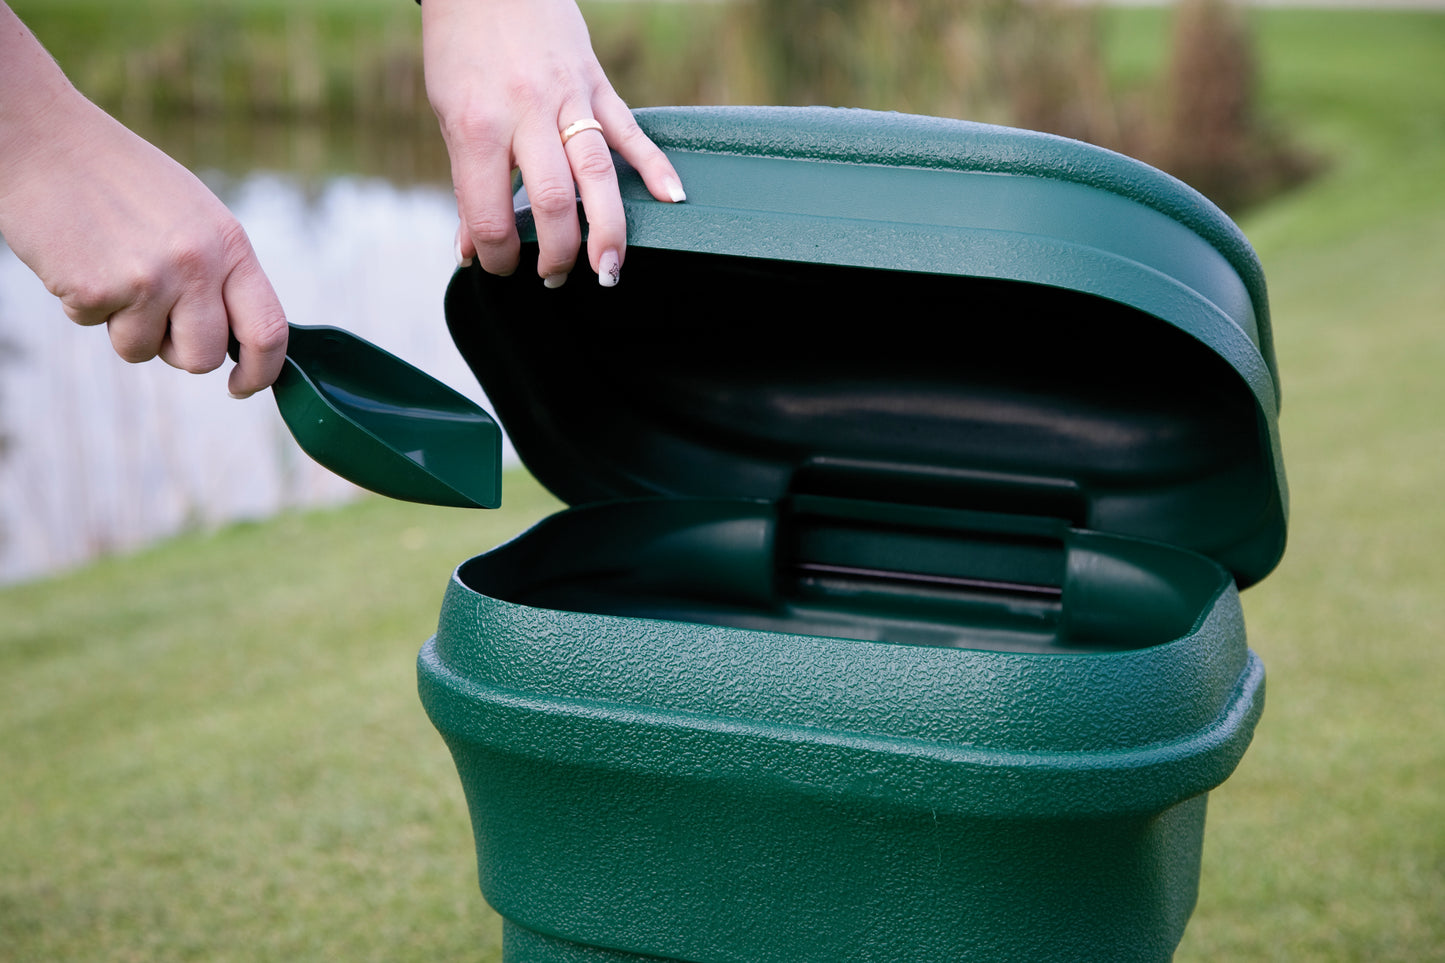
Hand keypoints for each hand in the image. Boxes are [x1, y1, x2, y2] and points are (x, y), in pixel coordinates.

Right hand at [0, 6, 286, 396]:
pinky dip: (83, 303)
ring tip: (111, 270)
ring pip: (144, 351)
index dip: (262, 371)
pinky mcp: (98, 290)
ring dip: (124, 326)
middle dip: (178, 352)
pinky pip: (94, 327)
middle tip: (154, 319)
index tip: (243, 386)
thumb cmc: (121, 179)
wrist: (46, 141)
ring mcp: (149, 279)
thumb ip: (220, 272)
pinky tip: (79, 257)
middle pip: (203, 357)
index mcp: (230, 244)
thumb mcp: (194, 216)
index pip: (269, 330)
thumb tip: (238, 339)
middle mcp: (198, 264)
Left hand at [421, 0, 684, 287]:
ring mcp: (568, 98)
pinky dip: (654, 166)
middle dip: (558, 253)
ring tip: (609, 270)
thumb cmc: (460, 47)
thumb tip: (471, 248)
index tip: (502, 267)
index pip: (492, 214)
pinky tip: (672, 199)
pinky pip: (630, 130)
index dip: (497, 256)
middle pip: (555, 202)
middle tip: (554, 277)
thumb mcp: (449, 115)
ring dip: (608, 230)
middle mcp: (526, 114)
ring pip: (598, 174)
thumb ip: (467, 183)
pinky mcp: (596, 82)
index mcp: (478, 127)